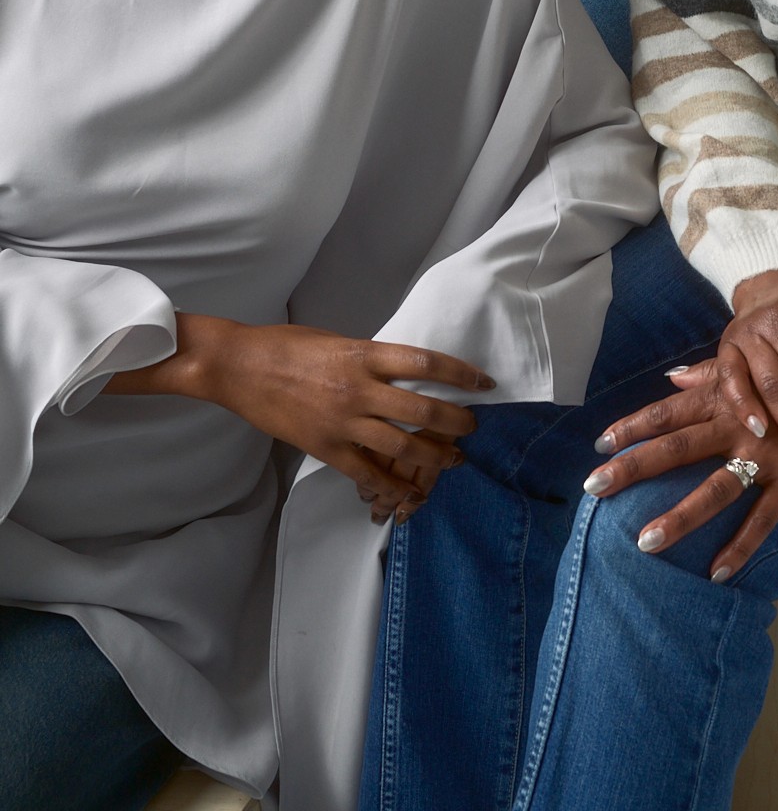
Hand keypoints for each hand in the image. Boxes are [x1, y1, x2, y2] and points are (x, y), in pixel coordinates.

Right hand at [105, 314, 492, 522]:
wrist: (239, 367)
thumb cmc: (287, 346)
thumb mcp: (337, 340)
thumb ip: (370, 358)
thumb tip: (402, 372)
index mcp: (364, 354)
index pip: (426, 362)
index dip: (460, 374)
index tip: (483, 383)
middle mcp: (359, 388)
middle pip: (423, 410)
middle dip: (456, 423)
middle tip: (473, 428)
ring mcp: (342, 422)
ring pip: (402, 446)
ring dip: (434, 457)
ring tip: (454, 461)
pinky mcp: (325, 448)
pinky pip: (367, 473)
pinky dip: (391, 485)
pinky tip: (408, 492)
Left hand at [585, 362, 777, 580]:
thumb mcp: (754, 368)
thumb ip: (711, 375)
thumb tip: (672, 379)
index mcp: (725, 397)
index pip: (669, 411)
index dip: (633, 426)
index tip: (599, 442)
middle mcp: (739, 424)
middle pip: (677, 448)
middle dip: (635, 467)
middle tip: (595, 486)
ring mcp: (766, 455)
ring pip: (715, 490)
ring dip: (679, 516)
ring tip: (644, 541)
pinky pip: (763, 519)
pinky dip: (741, 547)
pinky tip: (716, 573)